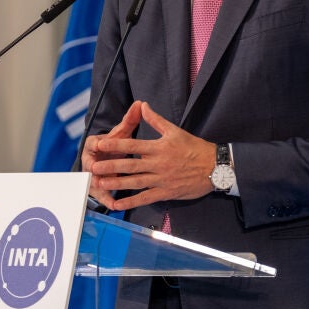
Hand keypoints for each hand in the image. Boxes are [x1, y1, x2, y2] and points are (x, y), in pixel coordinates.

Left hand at [83, 101, 217, 211]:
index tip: (100, 145)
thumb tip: (142, 105)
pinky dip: (131, 201)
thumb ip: (156, 120)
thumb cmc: (194, 147)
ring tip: (100, 184)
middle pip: (130, 165)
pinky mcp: (166, 192)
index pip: (133, 145)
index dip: (115, 145)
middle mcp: (158, 164)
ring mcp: (161, 179)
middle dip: (111, 166)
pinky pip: (145, 198)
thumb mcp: (175, 131)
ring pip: (135, 182)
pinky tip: (117, 204)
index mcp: (159, 147)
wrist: (215, 167)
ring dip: (117, 183)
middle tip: (93, 168)